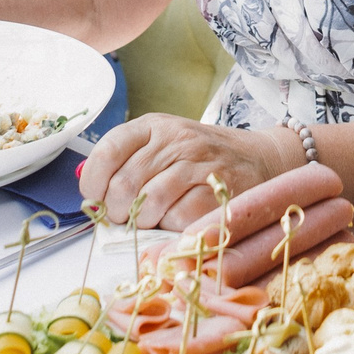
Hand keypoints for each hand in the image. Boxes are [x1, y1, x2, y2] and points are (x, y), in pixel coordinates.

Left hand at [78, 115, 294, 230]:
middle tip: (125, 218)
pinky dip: (171, 227)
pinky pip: (179, 218)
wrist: (261, 158)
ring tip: (150, 221)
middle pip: (124, 184)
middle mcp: (175, 140)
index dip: (93, 183)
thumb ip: (128, 163)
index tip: (96, 199)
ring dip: (142, 223)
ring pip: (148, 204)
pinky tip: (176, 221)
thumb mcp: (163, 146)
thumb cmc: (201, 159)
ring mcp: (199, 164)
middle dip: (117, 212)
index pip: (107, 150)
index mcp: (154, 126)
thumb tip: (93, 198)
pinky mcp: (220, 189)